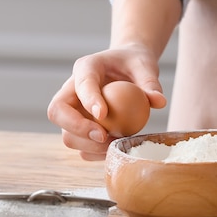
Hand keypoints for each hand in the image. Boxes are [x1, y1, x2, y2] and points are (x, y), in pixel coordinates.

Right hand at [47, 45, 166, 159]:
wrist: (129, 68)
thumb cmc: (135, 64)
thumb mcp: (145, 67)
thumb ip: (151, 82)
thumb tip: (159, 101)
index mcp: (86, 67)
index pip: (81, 83)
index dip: (89, 100)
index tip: (103, 115)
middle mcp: (72, 89)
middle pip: (57, 111)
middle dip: (76, 128)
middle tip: (103, 136)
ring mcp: (73, 110)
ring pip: (66, 134)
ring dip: (88, 145)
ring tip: (115, 144)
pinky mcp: (80, 127)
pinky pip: (80, 146)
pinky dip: (95, 152)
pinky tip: (114, 149)